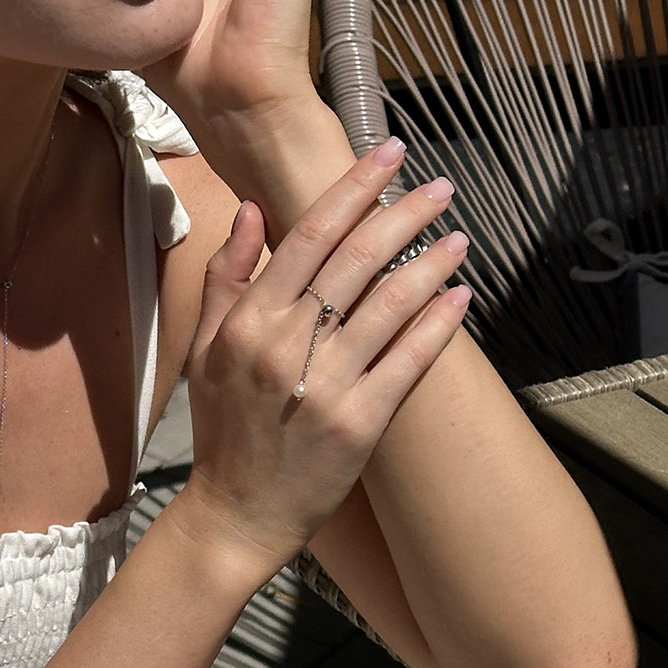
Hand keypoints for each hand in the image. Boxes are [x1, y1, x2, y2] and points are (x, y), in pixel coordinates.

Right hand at [178, 142, 471, 575]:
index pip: (308, 236)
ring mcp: (325, 386)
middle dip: (404, 214)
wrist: (236, 513)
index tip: (387, 154)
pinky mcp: (360, 424)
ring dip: (431, 263)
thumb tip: (251, 211)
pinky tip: (461, 296)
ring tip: (460, 237)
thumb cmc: (223, 430)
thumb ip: (227, 278)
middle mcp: (285, 347)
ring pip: (390, 305)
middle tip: (440, 187)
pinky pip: (410, 361)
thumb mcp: (206, 351)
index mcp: (247, 323)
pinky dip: (439, 325)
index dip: (353, 190)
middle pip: (356, 260)